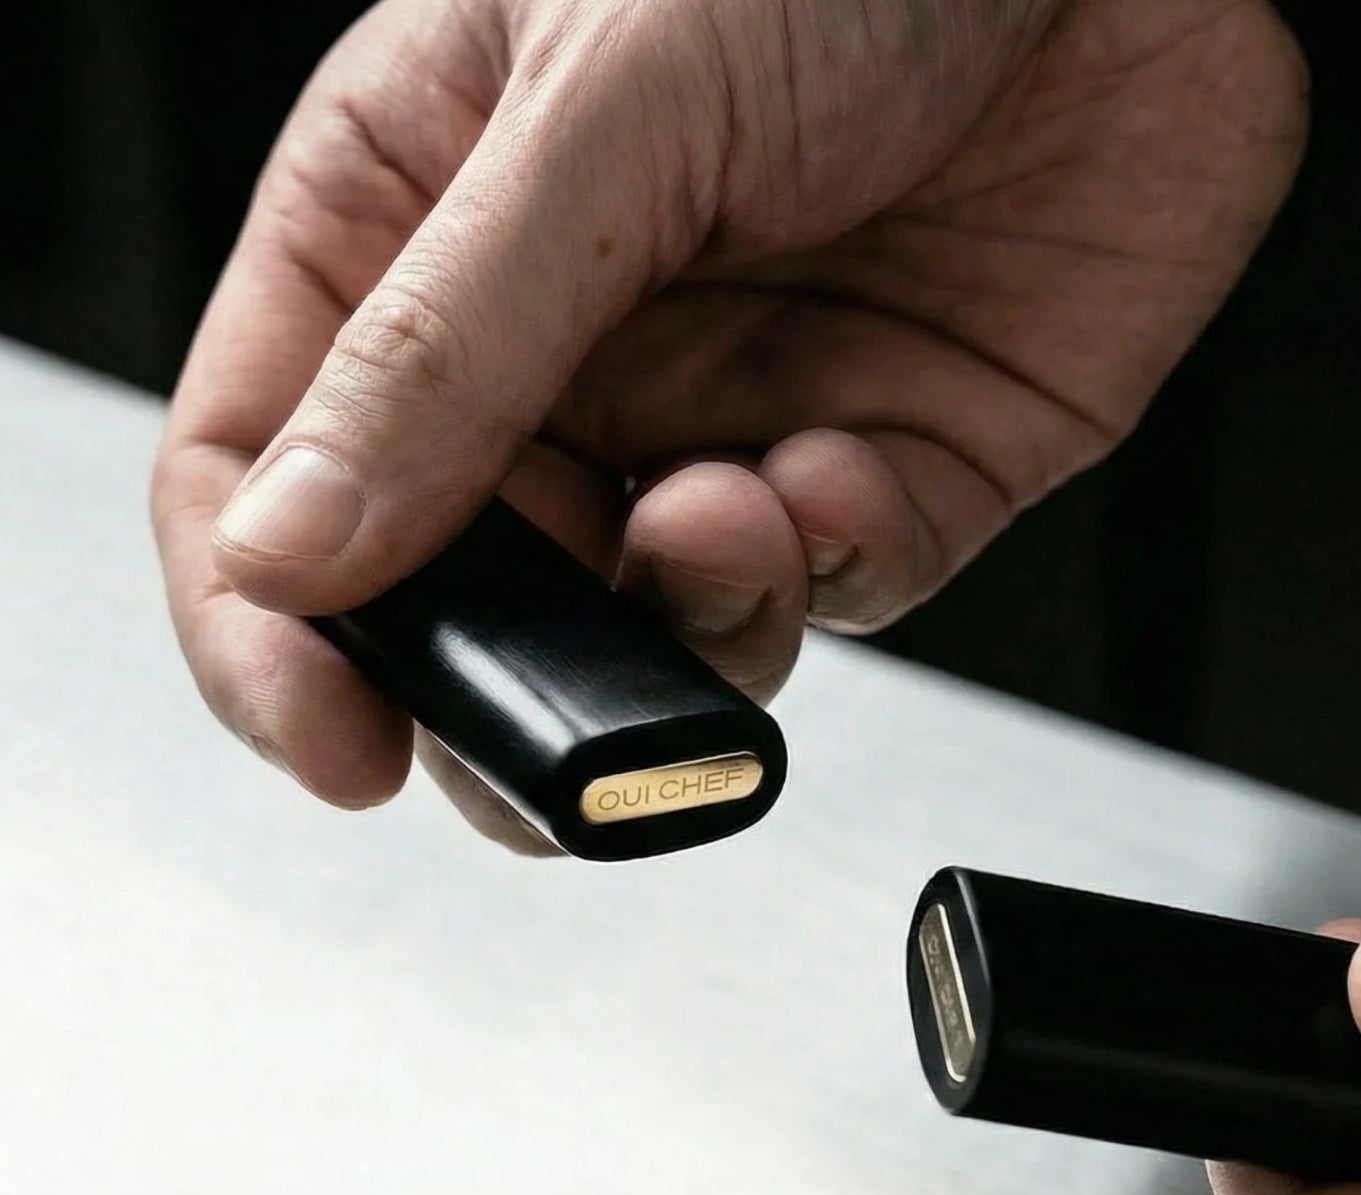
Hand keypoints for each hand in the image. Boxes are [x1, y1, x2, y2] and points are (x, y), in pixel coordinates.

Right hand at [152, 0, 1304, 845]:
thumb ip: (444, 346)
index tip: (337, 744)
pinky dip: (831, 562)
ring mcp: (735, 415)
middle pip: (474, 598)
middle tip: (542, 733)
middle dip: (503, 695)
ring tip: (724, 524)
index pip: (277, 465)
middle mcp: (574, 346)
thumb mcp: (598, 99)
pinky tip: (840, 472)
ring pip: (663, 632)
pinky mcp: (899, 464)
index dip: (276, 628)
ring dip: (687, 629)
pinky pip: (839, 584)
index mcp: (427, 223)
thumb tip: (288, 556)